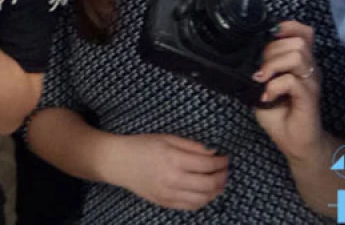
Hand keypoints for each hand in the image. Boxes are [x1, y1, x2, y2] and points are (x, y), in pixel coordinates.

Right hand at [106, 133, 227, 210]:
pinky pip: (191, 206)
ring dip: (216, 190)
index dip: (221, 161)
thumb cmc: (142, 145)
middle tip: (225, 170)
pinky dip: (203, 200)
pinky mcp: (166, 203)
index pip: (207, 164)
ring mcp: (169, 194)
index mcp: (173, 159)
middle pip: (209, 183)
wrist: (119, 162)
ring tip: (219, 182)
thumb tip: (212, 152)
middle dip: (222, 176)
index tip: (225, 157)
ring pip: (203, 198)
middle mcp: (173, 179)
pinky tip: (206, 192)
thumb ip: (191, 145)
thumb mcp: (166, 138)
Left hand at [253, 20, 323, 160]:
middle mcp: (309, 69)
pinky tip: (267, 96)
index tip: (269, 36)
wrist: (296, 143)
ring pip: (297, 55)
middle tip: (260, 69)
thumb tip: (244, 54)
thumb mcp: (263, 86)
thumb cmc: (280, 114)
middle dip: (272, 50)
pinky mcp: (309, 97)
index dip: (288, 27)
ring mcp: (311, 82)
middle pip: (297, 41)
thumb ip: (260, 69)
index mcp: (301, 63)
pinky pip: (292, 81)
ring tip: (262, 79)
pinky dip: (274, 86)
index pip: (304, 32)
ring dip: (273, 64)